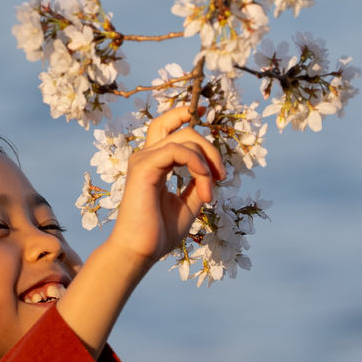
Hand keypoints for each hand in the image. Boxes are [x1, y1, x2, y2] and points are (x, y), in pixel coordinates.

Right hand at [107, 106, 224, 271]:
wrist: (140, 252)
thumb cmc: (159, 232)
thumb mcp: (188, 203)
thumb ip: (198, 182)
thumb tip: (211, 170)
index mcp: (153, 163)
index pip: (167, 127)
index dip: (184, 113)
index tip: (205, 110)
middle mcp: (146, 156)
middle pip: (182, 129)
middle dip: (209, 148)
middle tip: (221, 177)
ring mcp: (143, 160)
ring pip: (185, 139)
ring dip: (207, 163)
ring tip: (210, 191)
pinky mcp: (144, 167)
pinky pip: (178, 151)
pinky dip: (198, 165)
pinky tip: (204, 185)